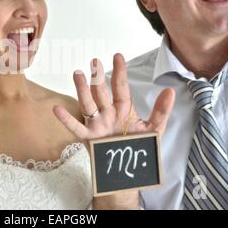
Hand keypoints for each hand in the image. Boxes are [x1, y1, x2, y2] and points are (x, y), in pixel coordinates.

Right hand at [53, 53, 174, 208]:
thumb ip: (161, 111)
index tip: (118, 56)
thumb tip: (170, 90)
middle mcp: (108, 114)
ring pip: (88, 104)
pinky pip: (76, 128)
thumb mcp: (154, 129)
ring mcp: (97, 125)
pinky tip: (57, 109)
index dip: (119, 72)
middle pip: (101, 92)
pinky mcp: (89, 138)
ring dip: (82, 89)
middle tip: (95, 61)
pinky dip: (66, 119)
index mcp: (123, 109)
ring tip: (77, 74)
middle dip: (97, 77)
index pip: (120, 87)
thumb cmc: (139, 148)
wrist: (129, 171)